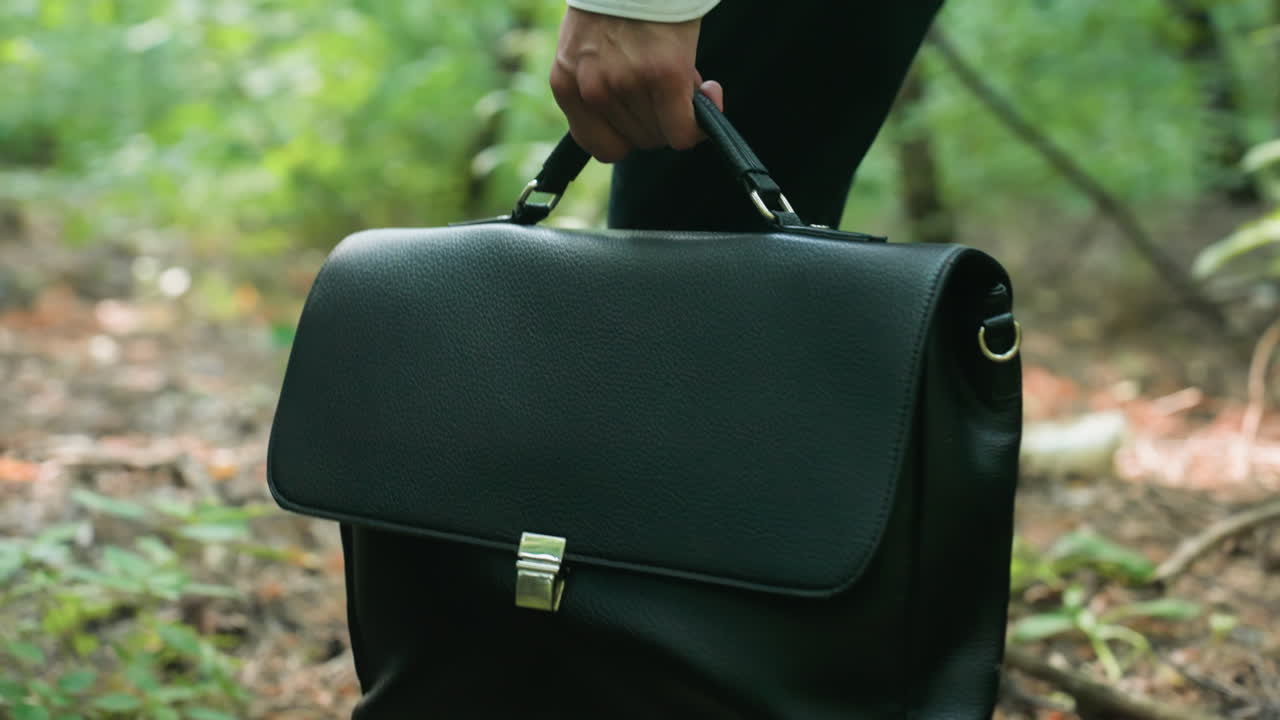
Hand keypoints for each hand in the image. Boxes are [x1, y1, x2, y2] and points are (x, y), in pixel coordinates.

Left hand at [549, 7, 723, 162]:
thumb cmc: (619, 0)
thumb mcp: (588, 47)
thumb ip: (601, 85)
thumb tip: (646, 123)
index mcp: (566, 84)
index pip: (600, 147)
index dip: (629, 137)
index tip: (645, 117)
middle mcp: (592, 89)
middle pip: (637, 141)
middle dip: (657, 119)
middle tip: (666, 86)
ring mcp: (627, 83)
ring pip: (662, 135)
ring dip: (680, 112)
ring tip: (679, 73)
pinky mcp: (663, 74)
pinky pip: (684, 129)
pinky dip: (700, 123)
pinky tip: (712, 93)